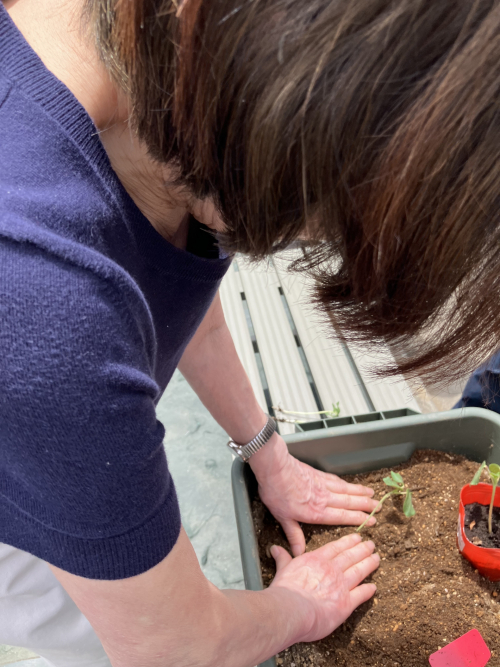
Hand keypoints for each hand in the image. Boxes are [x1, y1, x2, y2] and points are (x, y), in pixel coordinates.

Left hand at [250, 434, 378, 555]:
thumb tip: (298, 553)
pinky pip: (337, 480)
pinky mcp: (318, 474)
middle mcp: (324, 498)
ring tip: (372, 494)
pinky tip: (350, 484)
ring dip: (360, 492)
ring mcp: (323, 484)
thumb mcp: (283, 518)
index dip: (359, 519)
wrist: (275, 468)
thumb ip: (294, 534)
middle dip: (365, 505)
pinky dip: (347, 483)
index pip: (343, 517)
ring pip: (346, 490)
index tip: (372, 521)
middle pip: (349, 502)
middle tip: (379, 507)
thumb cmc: (277, 493)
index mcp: (317, 512)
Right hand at [269, 533, 378, 642]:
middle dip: (362, 549)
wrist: (292, 609)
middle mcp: (332, 569)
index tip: (357, 537)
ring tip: (377, 558)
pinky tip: (374, 587)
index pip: (336, 547)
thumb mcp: (283, 569)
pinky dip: (368, 590)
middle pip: (351, 556)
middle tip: (371, 544)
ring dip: (369, 564)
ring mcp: (341, 585)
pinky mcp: (346, 603)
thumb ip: (283, 558)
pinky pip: (361, 594)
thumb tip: (275, 548)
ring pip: (359, 571)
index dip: (348, 542)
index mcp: (317, 559)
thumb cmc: (285, 590)